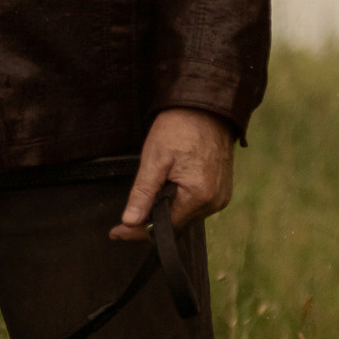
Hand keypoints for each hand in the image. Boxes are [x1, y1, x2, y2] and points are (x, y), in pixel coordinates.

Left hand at [111, 108, 234, 238]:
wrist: (206, 106)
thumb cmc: (179, 128)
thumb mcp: (154, 159)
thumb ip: (142, 193)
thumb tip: (130, 221)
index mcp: (199, 196)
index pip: (165, 227)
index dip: (139, 231)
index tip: (116, 233)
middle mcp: (214, 202)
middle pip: (176, 223)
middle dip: (150, 222)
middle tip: (124, 221)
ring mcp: (220, 196)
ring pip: (185, 214)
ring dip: (165, 211)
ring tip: (145, 203)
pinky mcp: (221, 189)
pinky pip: (195, 204)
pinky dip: (178, 202)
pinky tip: (166, 192)